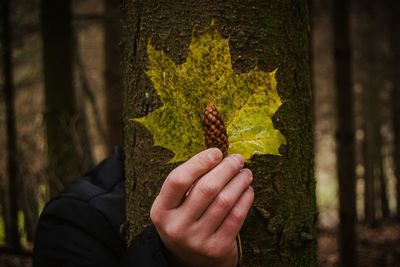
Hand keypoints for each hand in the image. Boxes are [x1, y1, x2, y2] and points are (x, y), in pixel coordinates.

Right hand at [150, 148, 253, 266]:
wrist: (190, 261)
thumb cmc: (184, 222)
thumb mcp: (175, 206)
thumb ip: (189, 184)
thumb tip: (217, 156)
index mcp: (161, 211)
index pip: (178, 180)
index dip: (199, 162)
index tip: (216, 152)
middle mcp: (176, 227)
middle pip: (206, 188)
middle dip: (226, 169)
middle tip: (237, 159)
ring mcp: (197, 240)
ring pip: (224, 201)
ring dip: (239, 182)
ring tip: (245, 173)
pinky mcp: (217, 248)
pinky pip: (236, 217)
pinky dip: (245, 199)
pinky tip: (248, 190)